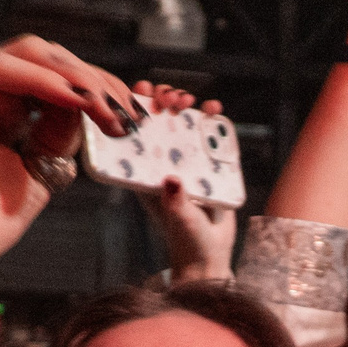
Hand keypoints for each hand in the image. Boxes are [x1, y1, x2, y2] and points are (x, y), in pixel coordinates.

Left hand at [130, 81, 237, 282]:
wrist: (209, 255)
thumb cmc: (185, 240)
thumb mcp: (178, 220)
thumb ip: (175, 202)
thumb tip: (172, 180)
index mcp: (145, 171)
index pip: (134, 131)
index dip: (132, 107)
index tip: (139, 92)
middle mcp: (163, 161)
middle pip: (158, 119)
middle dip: (163, 101)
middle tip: (172, 100)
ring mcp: (186, 160)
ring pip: (183, 122)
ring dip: (186, 105)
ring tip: (194, 101)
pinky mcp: (209, 164)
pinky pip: (209, 135)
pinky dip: (212, 119)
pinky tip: (215, 109)